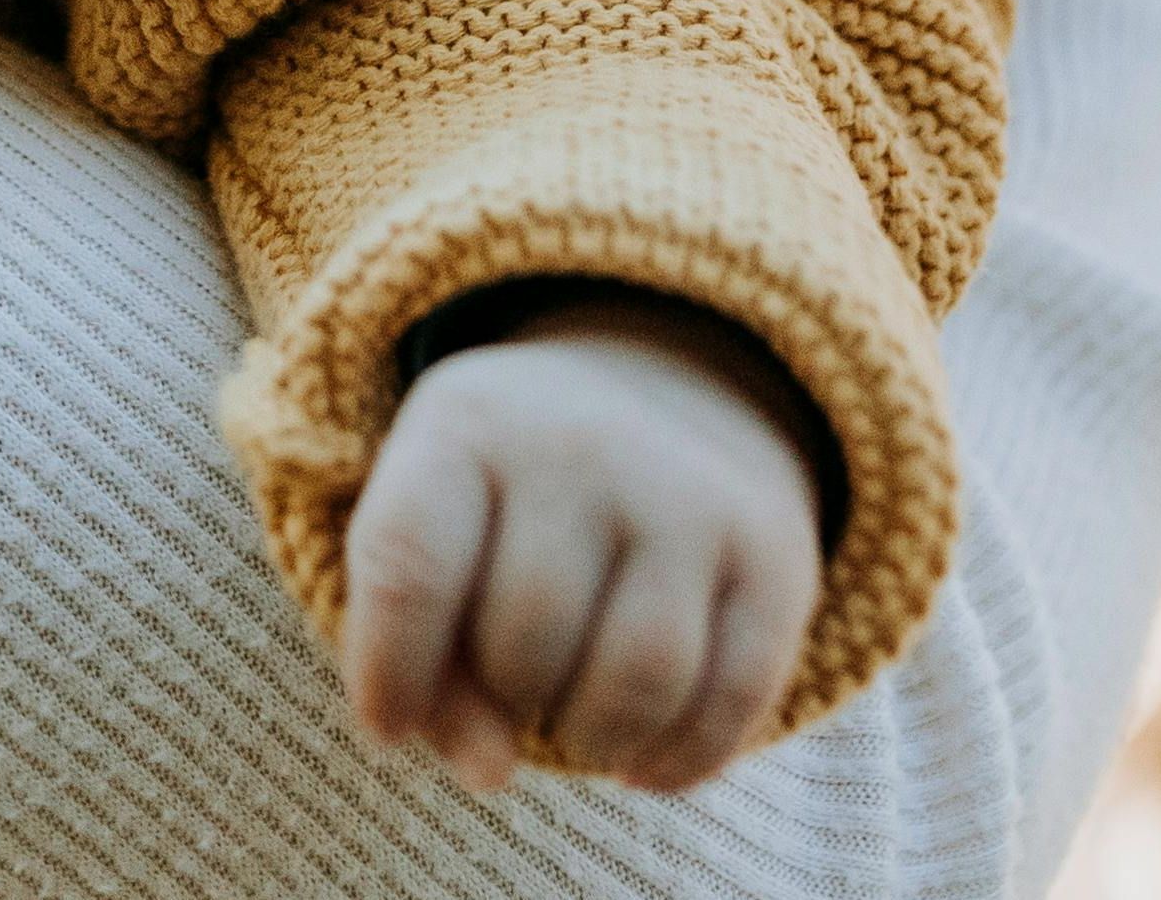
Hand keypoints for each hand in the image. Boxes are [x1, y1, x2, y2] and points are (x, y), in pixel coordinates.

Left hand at [340, 291, 827, 793]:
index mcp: (467, 422)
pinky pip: (730, 703)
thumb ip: (419, 662)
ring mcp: (691, 495)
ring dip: (591, 740)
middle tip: (511, 684)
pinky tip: (639, 758)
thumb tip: (491, 774)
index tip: (385, 727)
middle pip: (525, 638)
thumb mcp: (435, 532)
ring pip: (636, 682)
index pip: (409, 563)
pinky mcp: (775, 557)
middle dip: (505, 697)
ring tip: (573, 723)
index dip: (388, 670)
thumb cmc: (508, 499)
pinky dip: (675, 761)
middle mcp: (583, 443)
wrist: (668, 386)